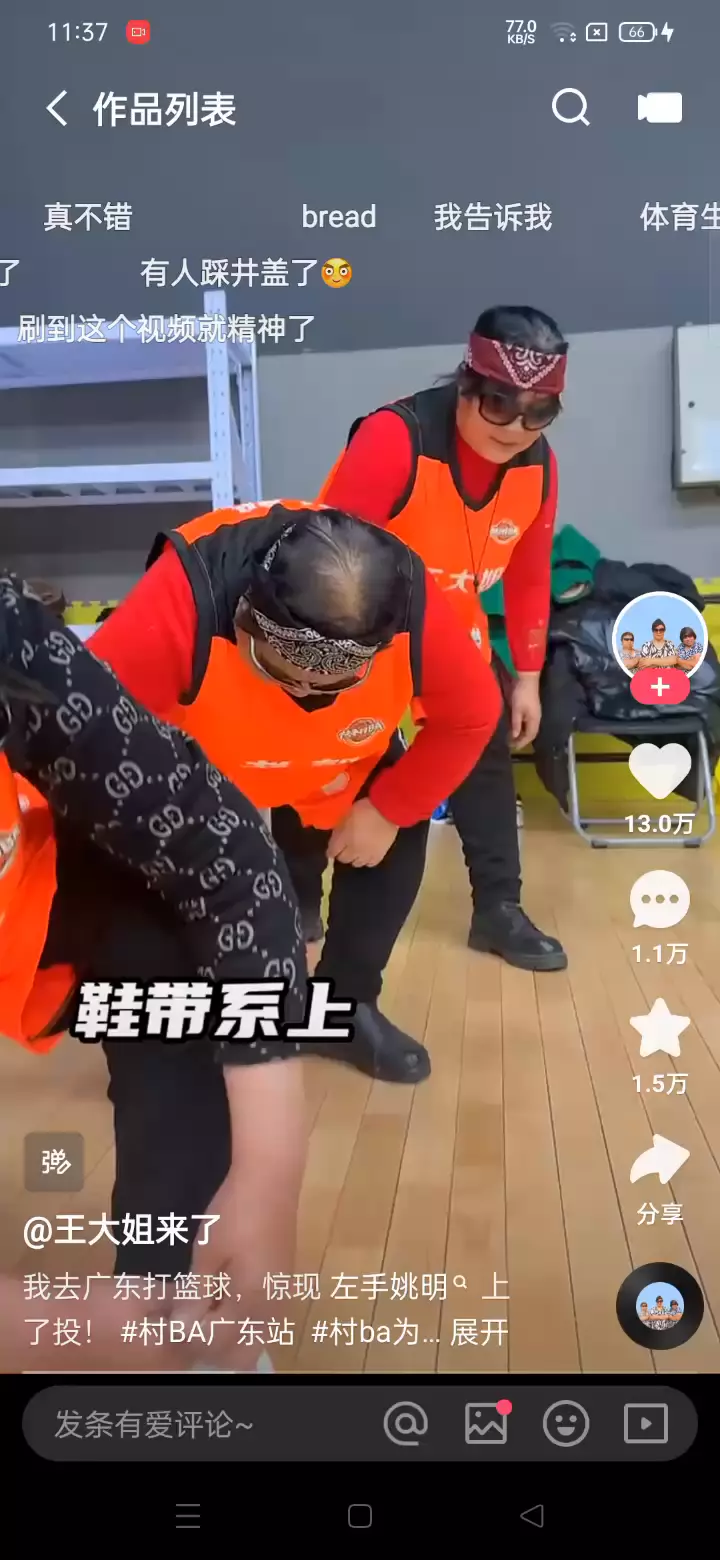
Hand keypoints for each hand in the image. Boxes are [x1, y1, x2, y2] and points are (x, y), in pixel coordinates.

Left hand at [170, 1168, 296, 1367]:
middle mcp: (271, 1306)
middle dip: (214, 1345)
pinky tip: (223, 1295)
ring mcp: (281, 1295)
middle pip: (244, 1352)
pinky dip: (243, 1319)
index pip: (218, 1341)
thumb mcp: (207, 1253)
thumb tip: (181, 1327)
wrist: (271, 1178)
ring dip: (230, 1334)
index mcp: (251, 1300)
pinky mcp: (284, 1281)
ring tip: (204, 1306)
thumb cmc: (234, 1212)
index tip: (174, 1315)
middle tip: (190, 1318)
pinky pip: (264, 1318)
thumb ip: (196, 1294)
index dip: (192, 1334)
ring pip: (257, 1336)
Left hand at [327, 797, 398, 867]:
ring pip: (356, 863)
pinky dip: (367, 860)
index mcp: (342, 838)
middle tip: (345, 848)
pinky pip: (370, 863)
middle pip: (343, 859)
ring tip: (357, 851)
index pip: (332, 852)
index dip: (331, 850)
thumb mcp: (346, 815)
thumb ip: (339, 828)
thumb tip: (336, 838)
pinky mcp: (379, 856)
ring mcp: (366, 855)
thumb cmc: (364, 808)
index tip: (333, 848)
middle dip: (342, 854)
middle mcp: (353, 850)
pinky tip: (367, 854)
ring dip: (354, 858)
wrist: (386, 810)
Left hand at [510, 675, 541, 747]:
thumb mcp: (517, 710)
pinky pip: (525, 722)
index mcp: (534, 720)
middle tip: (510, 744)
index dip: (521, 742)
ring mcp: (532, 713)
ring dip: (520, 734)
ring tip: (510, 738)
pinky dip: (519, 727)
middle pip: (529, 733)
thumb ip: (516, 724)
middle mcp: (535, 718)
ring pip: (527, 728)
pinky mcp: (528, 708)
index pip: (529, 736)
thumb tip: (514, 736)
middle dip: (521, 740)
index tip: (512, 747)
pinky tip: (512, 727)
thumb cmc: (521, 694)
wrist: (525, 679)